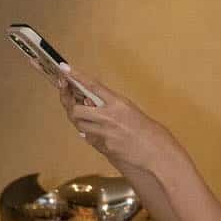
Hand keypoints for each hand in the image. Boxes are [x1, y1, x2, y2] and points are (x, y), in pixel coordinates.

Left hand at [57, 69, 174, 176]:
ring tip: (86, 117)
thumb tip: (89, 103)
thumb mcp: (129, 108)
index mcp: (118, 103)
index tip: (65, 69)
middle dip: (71, 107)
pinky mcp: (104, 148)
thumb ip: (110, 104)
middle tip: (70, 101)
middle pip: (76, 110)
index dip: (77, 77)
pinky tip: (97, 131)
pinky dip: (90, 134)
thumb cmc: (146, 129)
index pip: (93, 86)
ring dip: (80, 121)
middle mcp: (109, 117)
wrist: (155, 151)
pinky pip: (89, 139)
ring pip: (80, 126)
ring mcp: (105, 134)